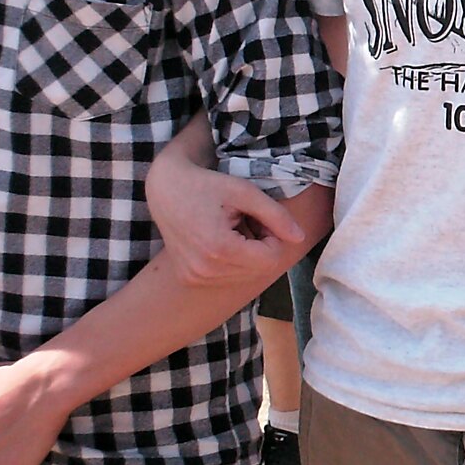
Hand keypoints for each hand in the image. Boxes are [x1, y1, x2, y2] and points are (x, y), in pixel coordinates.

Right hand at [144, 148, 303, 288]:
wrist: (165, 189)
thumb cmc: (207, 185)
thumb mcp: (245, 192)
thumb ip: (276, 215)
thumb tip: (299, 238)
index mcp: (220, 250)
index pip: (270, 259)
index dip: (274, 237)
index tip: (260, 218)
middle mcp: (205, 271)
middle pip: (258, 269)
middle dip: (261, 246)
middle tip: (246, 221)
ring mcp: (195, 278)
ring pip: (244, 275)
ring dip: (247, 254)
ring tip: (232, 229)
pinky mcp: (189, 278)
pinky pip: (226, 276)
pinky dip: (232, 260)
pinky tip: (220, 239)